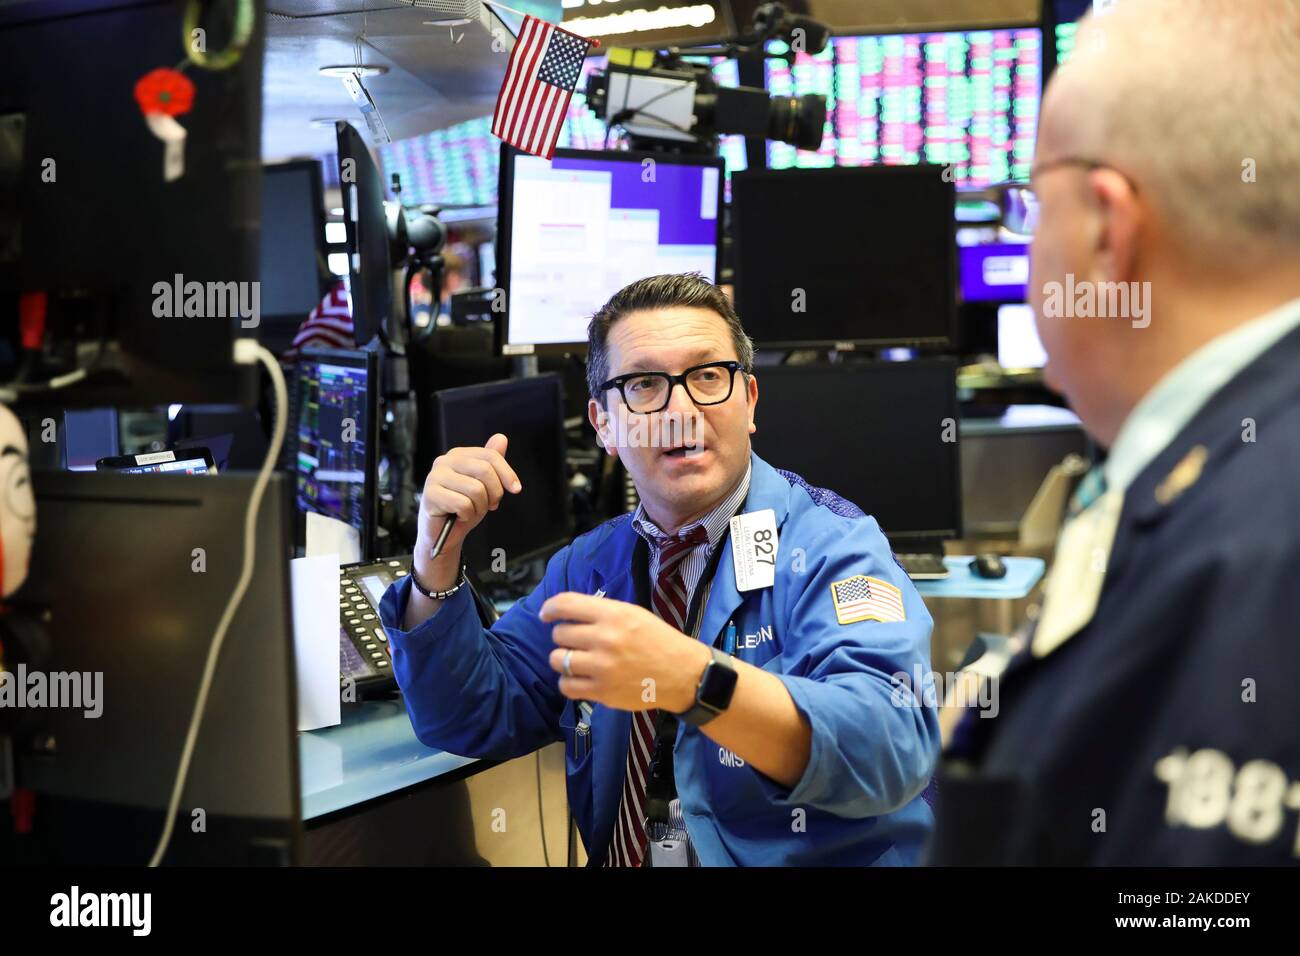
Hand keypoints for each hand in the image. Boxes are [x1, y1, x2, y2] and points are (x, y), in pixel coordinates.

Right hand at [416, 433, 521, 575]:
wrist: (442, 534)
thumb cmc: (462, 508)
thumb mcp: (483, 485)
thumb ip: (490, 463)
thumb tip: (501, 438)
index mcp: (458, 455)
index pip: (490, 456)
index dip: (507, 473)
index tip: (516, 489)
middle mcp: (444, 461)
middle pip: (485, 470)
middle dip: (495, 493)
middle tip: (490, 505)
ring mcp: (435, 477)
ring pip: (476, 489)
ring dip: (480, 507)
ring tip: (471, 512)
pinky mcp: (430, 495)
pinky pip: (463, 504)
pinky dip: (467, 515)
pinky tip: (459, 517)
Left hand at [539, 593, 710, 711]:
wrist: (683, 674)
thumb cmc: (659, 641)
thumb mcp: (634, 614)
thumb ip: (602, 612)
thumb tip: (567, 614)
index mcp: (613, 615)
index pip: (566, 604)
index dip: (550, 608)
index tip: (546, 614)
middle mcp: (605, 639)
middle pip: (560, 634)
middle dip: (564, 637)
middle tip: (577, 641)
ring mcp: (602, 667)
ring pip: (558, 660)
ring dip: (563, 659)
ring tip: (576, 660)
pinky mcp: (602, 692)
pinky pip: (566, 686)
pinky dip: (568, 681)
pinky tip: (579, 678)